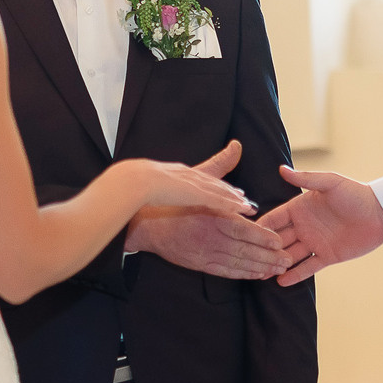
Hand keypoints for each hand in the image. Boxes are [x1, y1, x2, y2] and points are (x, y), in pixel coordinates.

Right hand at [127, 147, 289, 276]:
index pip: (242, 228)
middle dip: (268, 256)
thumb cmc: (175, 199)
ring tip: (279, 269)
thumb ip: (221, 164)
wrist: (147, 225)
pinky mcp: (200, 264)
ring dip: (260, 268)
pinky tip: (258, 275)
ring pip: (238, 263)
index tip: (279, 241)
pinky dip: (243, 275)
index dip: (262, 236)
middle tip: (288, 259)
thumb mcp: (197, 178)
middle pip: (244, 249)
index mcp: (210, 214)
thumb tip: (237, 145)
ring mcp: (204, 252)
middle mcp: (209, 236)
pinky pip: (226, 272)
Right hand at [133, 146, 255, 218]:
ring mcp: (194, 185)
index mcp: (178, 173)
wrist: (135, 181)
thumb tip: (145, 188)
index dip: (217, 186)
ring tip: (247, 206)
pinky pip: (218, 200)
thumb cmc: (138, 183)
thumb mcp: (150, 180)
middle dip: (229, 192)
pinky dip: (231, 204)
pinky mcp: (197, 194)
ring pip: (220, 191)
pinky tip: (242, 209)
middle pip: (215, 184)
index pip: (202, 180)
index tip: (228, 193)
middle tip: (243, 199)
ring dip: (235, 198)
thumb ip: (154, 184)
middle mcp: (189, 176)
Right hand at [261, 167, 382, 286]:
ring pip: (290, 255)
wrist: (381, 213)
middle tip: (249, 258)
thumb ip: (306, 179)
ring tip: (261, 272)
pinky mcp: (327, 256)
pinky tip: (280, 281)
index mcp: (300, 208)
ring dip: (277, 263)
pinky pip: (308, 267)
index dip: (262, 226)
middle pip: (279, 239)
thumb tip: (282, 169)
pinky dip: (295, 275)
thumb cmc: (356, 194)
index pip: (275, 218)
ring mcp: (314, 242)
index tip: (246, 234)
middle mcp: (304, 226)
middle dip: (265, 248)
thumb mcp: (330, 183)